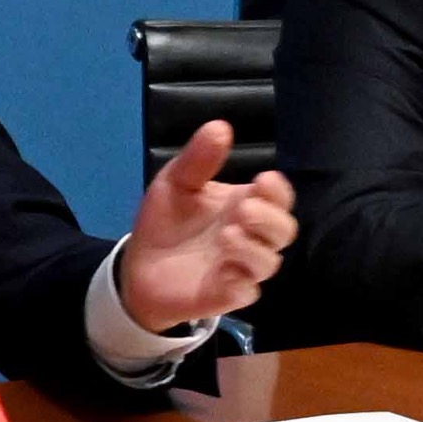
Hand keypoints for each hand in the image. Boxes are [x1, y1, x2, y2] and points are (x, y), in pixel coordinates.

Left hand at [115, 121, 299, 339]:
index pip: (279, 197)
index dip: (278, 190)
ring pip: (269, 262)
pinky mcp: (226, 295)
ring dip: (254, 248)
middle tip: (243, 210)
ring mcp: (241, 268)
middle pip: (284, 230)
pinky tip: (223, 270)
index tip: (263, 180)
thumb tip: (221, 126)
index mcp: (245, 205)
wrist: (138, 266)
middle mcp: (251, 237)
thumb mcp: (175, 182)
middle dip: (271, 218)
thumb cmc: (166, 222)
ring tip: (227, 235)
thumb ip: (198, 159)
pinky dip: (240, 282)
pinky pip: (246, 292)